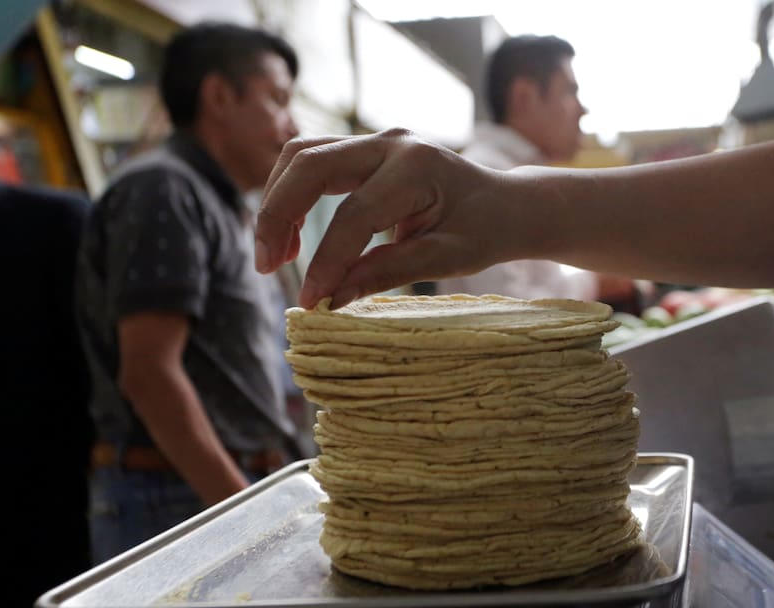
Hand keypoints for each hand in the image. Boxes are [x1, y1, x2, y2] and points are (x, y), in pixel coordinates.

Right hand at [255, 129, 536, 307]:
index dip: (326, 261)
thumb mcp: (447, 260)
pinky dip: (291, 192)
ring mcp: (377, 140)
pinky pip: (313, 159)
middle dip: (277, 216)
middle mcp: (392, 143)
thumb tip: (332, 298)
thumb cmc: (484, 232)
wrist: (506, 204)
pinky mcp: (366, 148)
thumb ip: (388, 272)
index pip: (354, 216)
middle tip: (267, 267)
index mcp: (418, 167)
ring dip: (278, 201)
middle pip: (311, 165)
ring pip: (303, 154)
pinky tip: (291, 236)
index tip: (310, 301)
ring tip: (275, 256)